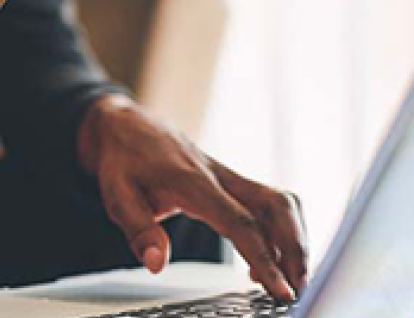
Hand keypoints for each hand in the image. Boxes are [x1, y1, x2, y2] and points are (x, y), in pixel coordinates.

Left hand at [78, 96, 307, 301]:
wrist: (125, 124)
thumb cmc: (122, 158)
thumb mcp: (116, 194)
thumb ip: (138, 229)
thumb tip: (158, 263)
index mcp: (191, 181)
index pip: (239, 222)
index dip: (265, 257)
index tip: (281, 290)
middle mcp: (217, 175)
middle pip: (275, 206)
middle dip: (295, 248)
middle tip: (297, 288)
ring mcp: (226, 175)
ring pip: (277, 201)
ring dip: (293, 238)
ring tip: (290, 279)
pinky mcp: (228, 179)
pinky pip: (265, 202)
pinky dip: (278, 230)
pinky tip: (266, 259)